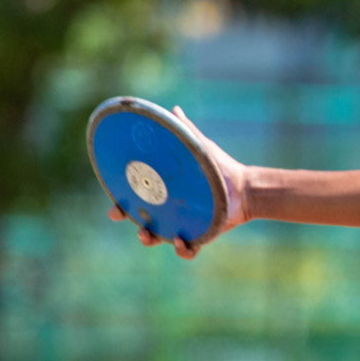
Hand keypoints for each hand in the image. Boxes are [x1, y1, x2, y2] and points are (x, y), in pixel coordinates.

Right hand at [106, 105, 248, 258]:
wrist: (245, 186)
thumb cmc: (219, 167)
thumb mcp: (199, 148)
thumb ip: (186, 131)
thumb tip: (174, 109)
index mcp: (164, 193)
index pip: (137, 200)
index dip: (121, 205)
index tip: (114, 206)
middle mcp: (170, 211)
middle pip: (143, 223)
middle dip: (133, 225)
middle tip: (132, 223)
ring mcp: (183, 225)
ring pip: (159, 239)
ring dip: (149, 240)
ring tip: (148, 234)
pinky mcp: (200, 236)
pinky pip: (187, 250)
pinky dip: (182, 249)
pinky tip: (183, 240)